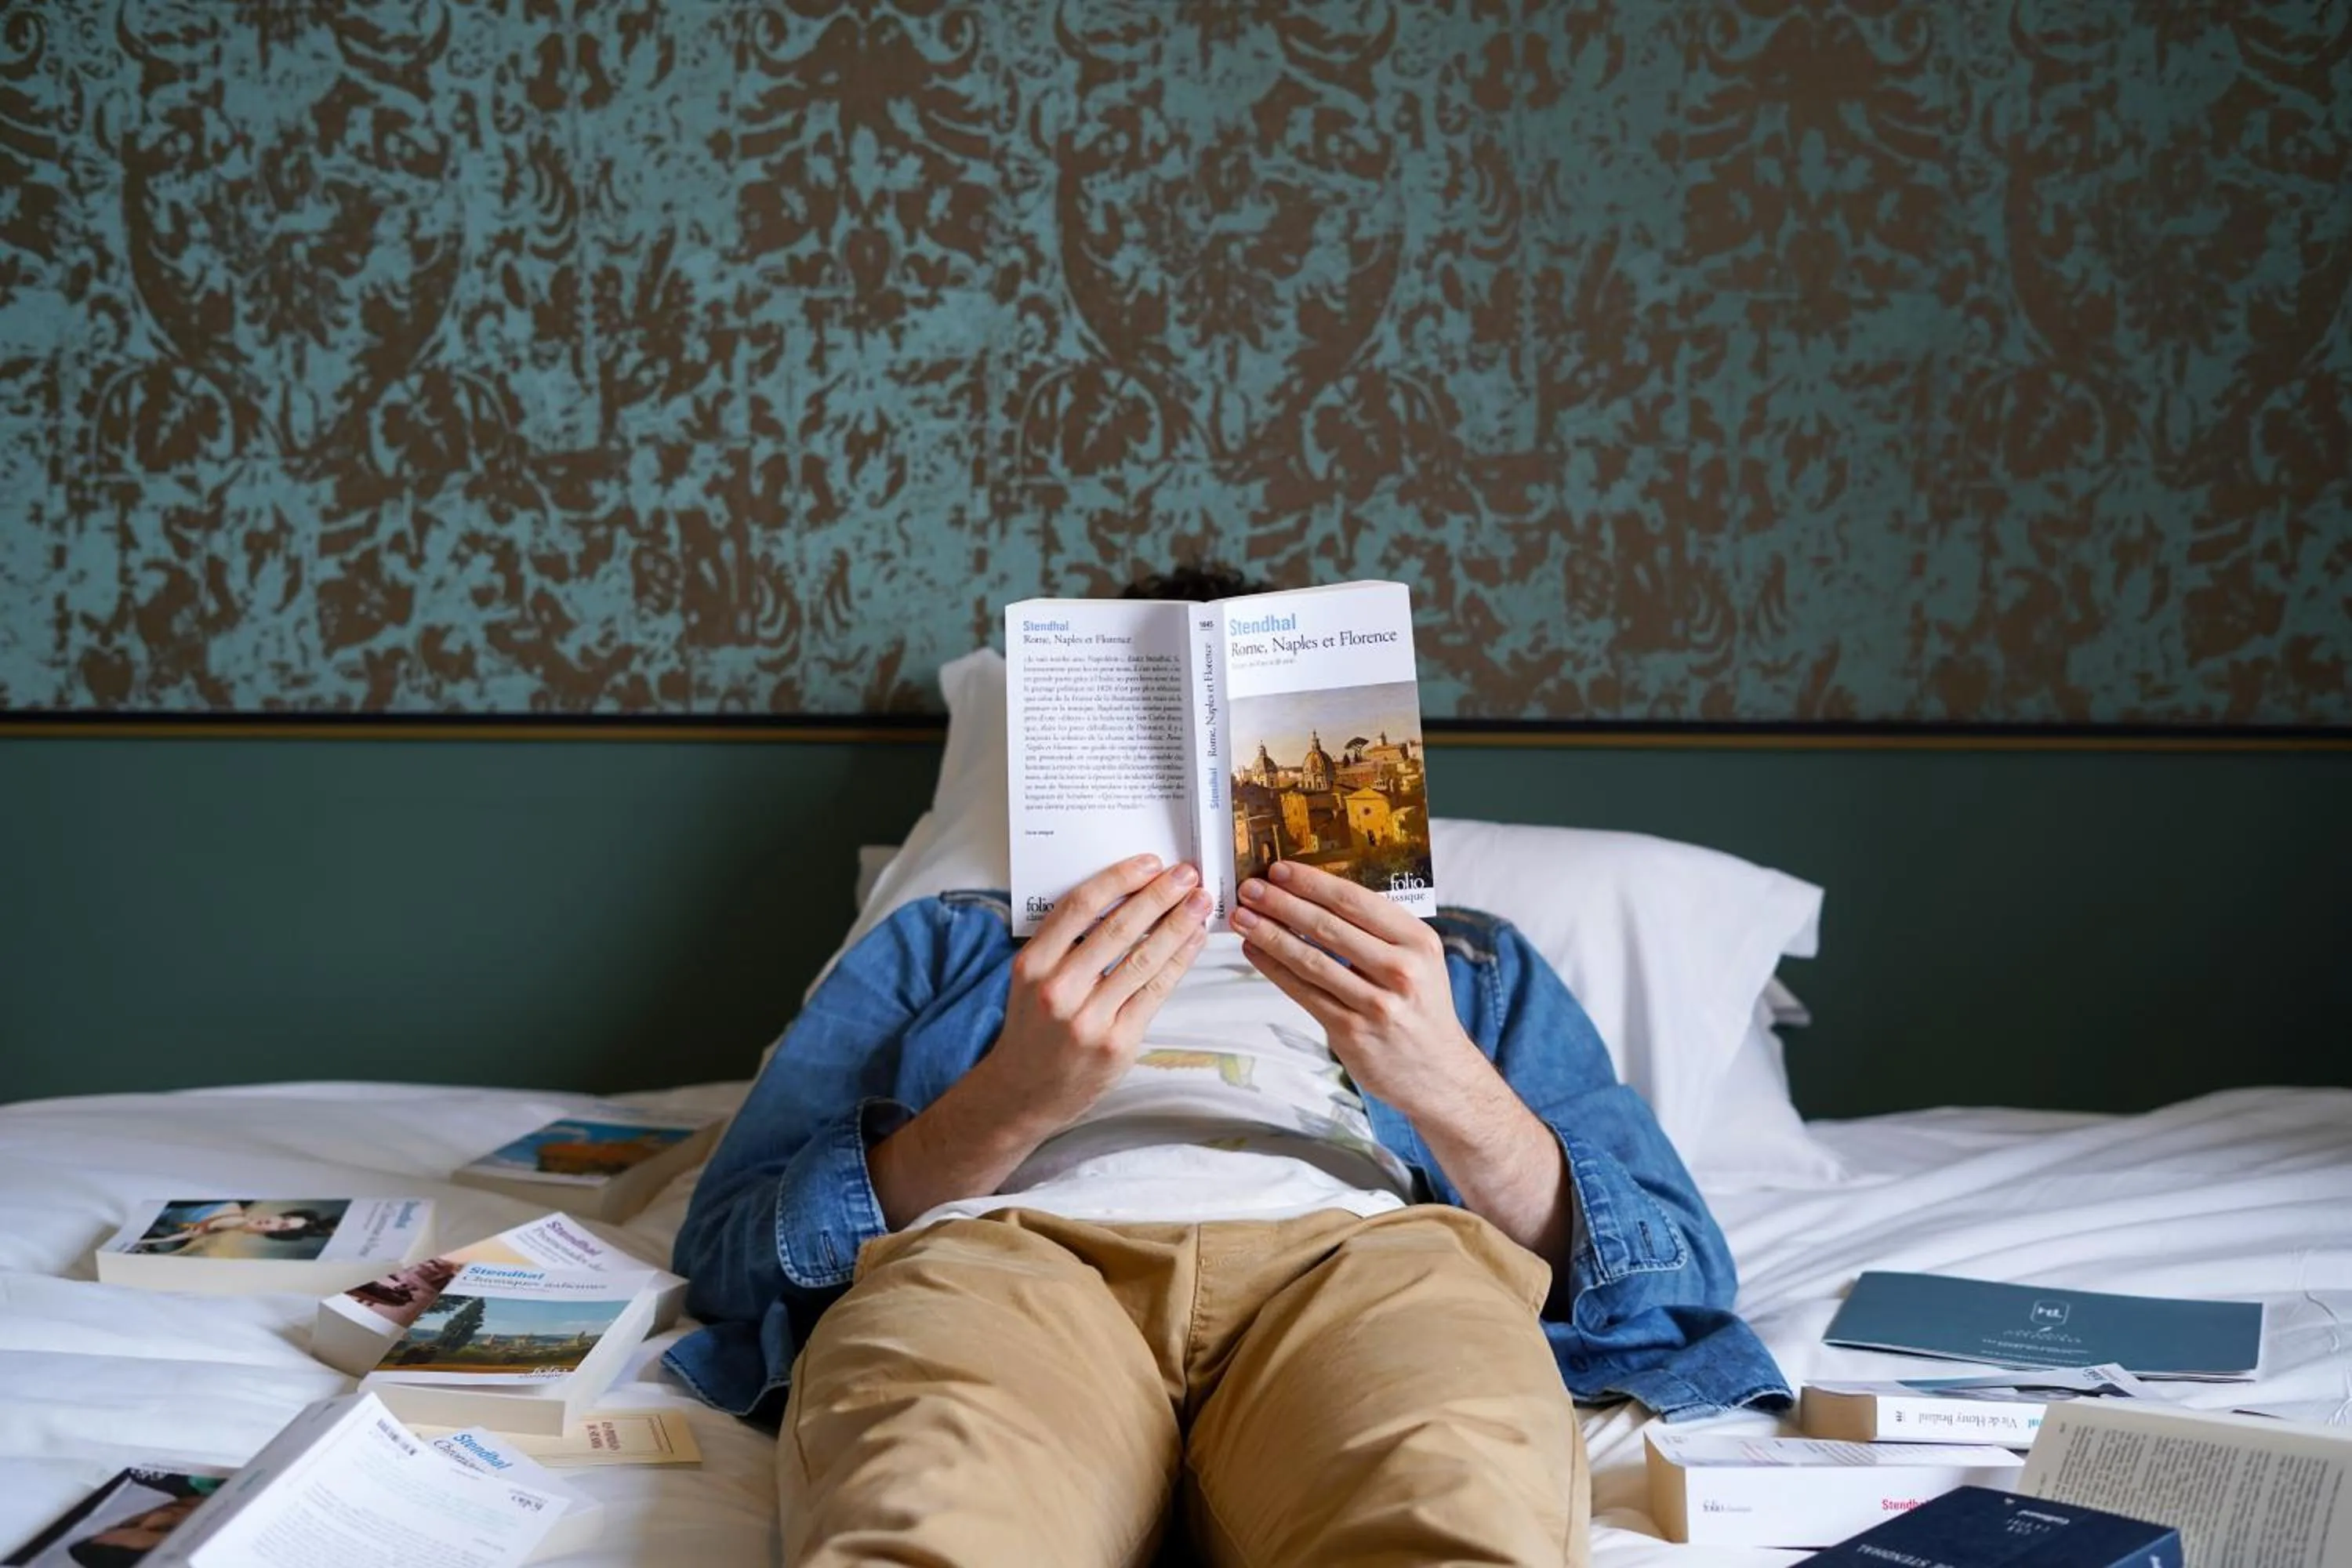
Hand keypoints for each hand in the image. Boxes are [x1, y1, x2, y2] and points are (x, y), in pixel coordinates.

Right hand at [986, 855, 1211, 1127]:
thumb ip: (1064, 942)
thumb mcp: (1031, 978)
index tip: (1148, 862)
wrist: (1024, 1091)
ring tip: (1200, 901)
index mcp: (1033, 964)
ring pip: (1144, 959)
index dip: (1119, 879)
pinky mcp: (1117, 1042)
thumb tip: (1122, 896)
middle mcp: (1058, 990)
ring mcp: (1089, 1019)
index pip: (1080, 907)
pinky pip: (1156, 991)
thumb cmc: (1033, 1026)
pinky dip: (1179, 960)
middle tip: (1187, 873)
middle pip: (1119, 928)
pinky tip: (1194, 940)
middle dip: (1159, 895)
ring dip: (1179, 924)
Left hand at [1233, 861, 1480, 1113]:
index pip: (1356, 901)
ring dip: (1269, 934)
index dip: (1312, 883)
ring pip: (1310, 960)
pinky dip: (1274, 969)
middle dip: (1282, 903)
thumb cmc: (1420, 1006)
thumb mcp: (1418, 959)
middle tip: (1250, 888)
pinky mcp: (1352, 1031)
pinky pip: (1304, 993)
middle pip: (1328, 926)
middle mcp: (1401, 969)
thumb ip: (1379, 931)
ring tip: (1242, 917)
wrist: (1438, 1072)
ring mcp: (1376, 1003)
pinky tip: (1254, 951)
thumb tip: (1316, 894)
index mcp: (1418, 941)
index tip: (1279, 869)